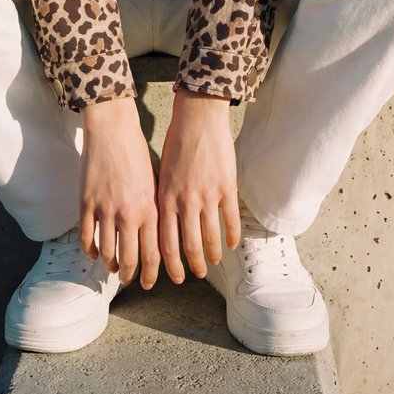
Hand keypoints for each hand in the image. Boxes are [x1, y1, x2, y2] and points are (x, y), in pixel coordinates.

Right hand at [78, 96, 160, 289]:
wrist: (113, 130)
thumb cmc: (137, 153)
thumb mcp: (154, 182)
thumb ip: (154, 210)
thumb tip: (158, 237)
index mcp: (150, 209)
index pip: (153, 254)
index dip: (151, 274)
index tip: (149, 282)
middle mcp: (129, 214)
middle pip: (130, 259)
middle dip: (131, 276)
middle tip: (131, 281)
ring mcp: (105, 210)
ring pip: (107, 253)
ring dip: (111, 266)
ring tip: (113, 268)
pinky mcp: (86, 203)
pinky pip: (87, 238)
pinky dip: (90, 251)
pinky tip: (94, 253)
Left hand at [157, 89, 240, 283]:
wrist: (197, 118)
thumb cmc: (176, 143)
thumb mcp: (161, 173)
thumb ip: (163, 200)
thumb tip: (162, 227)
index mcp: (165, 199)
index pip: (165, 244)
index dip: (170, 265)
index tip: (174, 276)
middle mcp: (185, 202)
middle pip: (189, 247)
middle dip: (193, 266)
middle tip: (197, 275)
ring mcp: (207, 195)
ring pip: (211, 237)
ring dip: (213, 255)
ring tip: (214, 262)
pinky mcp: (226, 187)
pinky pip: (231, 220)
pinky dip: (232, 236)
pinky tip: (233, 244)